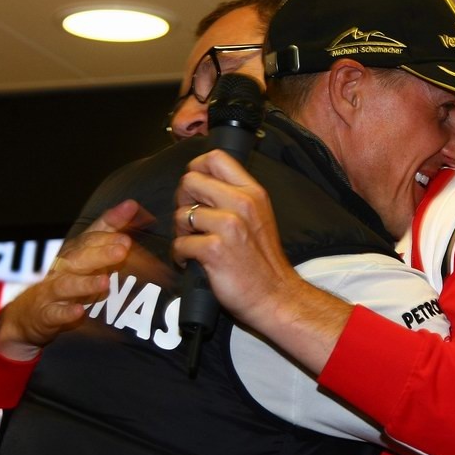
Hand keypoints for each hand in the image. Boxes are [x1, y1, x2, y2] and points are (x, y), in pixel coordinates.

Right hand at [0, 199, 162, 359]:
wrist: (28, 314)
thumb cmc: (65, 280)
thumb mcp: (85, 254)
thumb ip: (109, 232)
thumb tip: (135, 206)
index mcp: (75, 252)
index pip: (92, 235)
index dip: (110, 225)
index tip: (130, 215)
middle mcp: (63, 268)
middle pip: (81, 257)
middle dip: (102, 253)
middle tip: (124, 247)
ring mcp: (52, 291)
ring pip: (68, 285)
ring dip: (86, 284)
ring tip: (105, 282)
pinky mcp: (46, 315)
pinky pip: (55, 314)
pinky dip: (66, 313)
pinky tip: (79, 312)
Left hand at [174, 150, 307, 329]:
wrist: (275, 296)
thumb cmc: (263, 262)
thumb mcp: (258, 216)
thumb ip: (235, 196)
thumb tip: (202, 182)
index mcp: (252, 192)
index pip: (216, 158)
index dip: (196, 168)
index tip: (194, 188)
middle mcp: (242, 204)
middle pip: (190, 181)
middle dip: (183, 202)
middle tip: (191, 222)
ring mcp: (228, 226)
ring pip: (180, 214)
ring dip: (181, 232)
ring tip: (194, 245)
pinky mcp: (214, 249)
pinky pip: (179, 244)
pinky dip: (181, 256)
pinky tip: (193, 262)